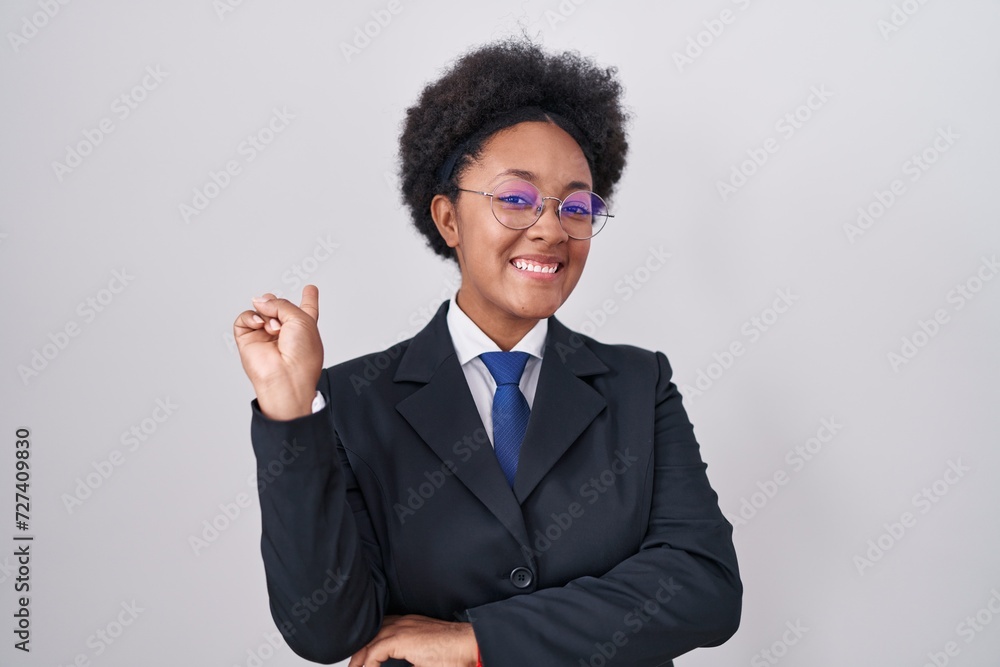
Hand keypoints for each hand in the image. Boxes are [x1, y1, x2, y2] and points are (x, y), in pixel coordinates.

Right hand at [233, 285, 323, 419]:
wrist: (286, 376)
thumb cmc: (302, 354)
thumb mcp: (301, 319)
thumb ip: (281, 304)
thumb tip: (259, 301)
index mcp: (304, 327)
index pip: (306, 308)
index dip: (309, 297)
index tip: (310, 289)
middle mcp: (285, 331)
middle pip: (279, 306)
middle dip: (277, 303)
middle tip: (279, 315)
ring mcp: (266, 335)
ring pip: (261, 309)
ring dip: (268, 314)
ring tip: (275, 328)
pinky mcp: (248, 340)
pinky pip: (244, 318)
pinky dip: (251, 317)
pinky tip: (259, 324)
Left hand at [349, 614, 478, 666]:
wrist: (468, 644)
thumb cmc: (454, 651)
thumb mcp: (424, 655)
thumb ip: (410, 658)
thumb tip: (404, 664)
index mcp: (408, 624)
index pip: (379, 630)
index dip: (367, 646)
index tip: (362, 662)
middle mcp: (402, 622)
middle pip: (370, 635)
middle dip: (359, 653)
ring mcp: (401, 628)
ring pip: (369, 642)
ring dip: (359, 658)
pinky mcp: (401, 639)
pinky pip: (374, 652)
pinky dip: (368, 663)